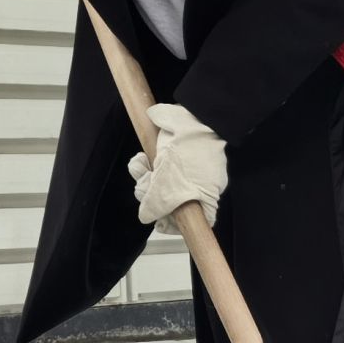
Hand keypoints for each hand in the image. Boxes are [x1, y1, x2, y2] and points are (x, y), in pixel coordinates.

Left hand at [128, 102, 226, 229]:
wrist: (194, 118)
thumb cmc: (188, 157)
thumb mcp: (170, 188)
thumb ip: (157, 206)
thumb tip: (145, 217)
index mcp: (203, 196)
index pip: (192, 221)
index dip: (174, 224)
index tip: (160, 224)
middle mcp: (192, 185)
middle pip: (167, 202)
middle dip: (151, 196)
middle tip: (147, 184)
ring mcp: (178, 169)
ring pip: (154, 184)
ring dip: (143, 178)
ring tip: (142, 167)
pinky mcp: (166, 154)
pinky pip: (150, 168)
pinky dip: (141, 166)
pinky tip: (139, 160)